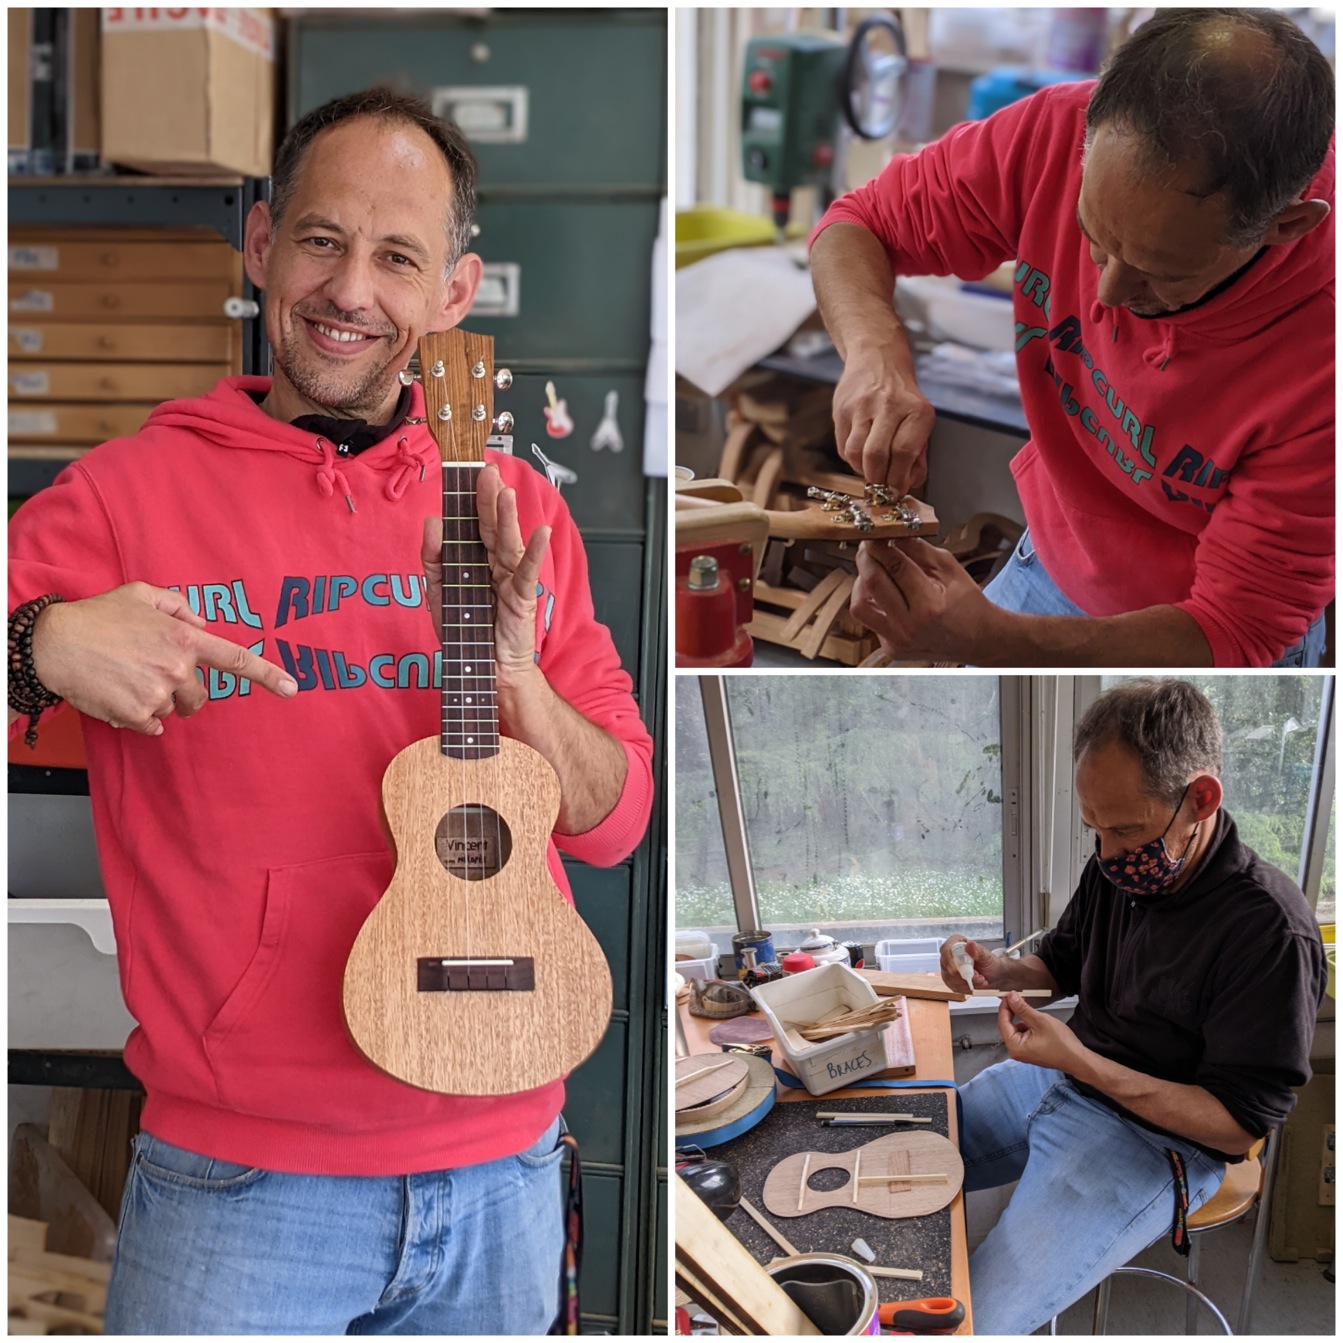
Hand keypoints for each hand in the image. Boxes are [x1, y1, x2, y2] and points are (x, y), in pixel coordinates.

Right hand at [31, 583, 297, 735]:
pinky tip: (118, 694)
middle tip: (155, 675)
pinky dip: (139, 717)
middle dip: (186, 691)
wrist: (54, 643)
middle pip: (201, 696)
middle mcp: (177, 668)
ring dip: (156, 700)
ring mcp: (158, 694)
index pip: (234, 659)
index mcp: (185, 638)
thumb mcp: (143, 594)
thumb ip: (179, 607)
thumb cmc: (98, 616)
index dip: (267, 674)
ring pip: (173, 710)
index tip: (292, 688)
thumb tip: (202, 624)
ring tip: (127, 678)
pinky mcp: (137, 715)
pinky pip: (152, 726)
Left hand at [421, 465, 549, 687]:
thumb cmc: (463, 631)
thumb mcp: (437, 592)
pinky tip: (540, 532)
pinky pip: (527, 572)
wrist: (482, 669)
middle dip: (489, 498)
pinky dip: (534, 552)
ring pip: (509, 542)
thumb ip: (432, 557)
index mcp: (475, 559)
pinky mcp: (522, 598)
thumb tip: (432, 522)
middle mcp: (495, 564)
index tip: (468, 471)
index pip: (473, 522)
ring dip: (508, 517)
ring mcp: (511, 579)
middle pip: (492, 526)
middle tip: (486, 471)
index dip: (471, 498)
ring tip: (505, 491)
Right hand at [832, 349, 933, 496]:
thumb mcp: (920, 420)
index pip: (904, 453)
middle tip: (880, 490)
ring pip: (855, 453)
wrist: (878, 359)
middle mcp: (889, 405)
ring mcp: (862, 406)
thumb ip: (917, 455)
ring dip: (862, 471)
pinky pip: (843, 446)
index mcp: (916, 410)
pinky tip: (860, 455)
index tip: (895, 493)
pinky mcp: (841, 408)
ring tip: (870, 471)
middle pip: (876, 455)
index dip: (898, 479)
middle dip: (877, 480)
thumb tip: (906, 485)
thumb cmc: (903, 398)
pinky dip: (852, 459)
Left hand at [851, 537, 995, 662]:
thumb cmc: (967, 603)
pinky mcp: (891, 648)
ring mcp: (897, 641)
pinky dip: (870, 600)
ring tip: (873, 569)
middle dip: (866, 558)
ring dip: (861, 582)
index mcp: (929, 606)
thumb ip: (919, 551)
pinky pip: (868, 619)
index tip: (874, 535)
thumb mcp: (950, 569)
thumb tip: (894, 534)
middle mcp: (910, 627)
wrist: (977, 639)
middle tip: (868, 546)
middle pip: (872, 583)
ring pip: (859, 606)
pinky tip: (882, 591)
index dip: (880, 547)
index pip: (896, 567)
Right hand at [939, 936, 1005, 994]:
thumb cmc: (990, 963)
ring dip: (967, 982)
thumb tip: (970, 945)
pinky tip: (975, 984)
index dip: (949, 960)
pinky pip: (954, 986)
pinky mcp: (950, 980)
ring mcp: (948, 969)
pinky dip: (967, 988)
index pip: (946, 949)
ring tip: (980, 979)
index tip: (956, 970)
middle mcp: (949, 956)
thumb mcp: (987, 957)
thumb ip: (979, 951)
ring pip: (951, 978)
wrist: (994, 976)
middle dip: (964, 974)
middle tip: (979, 977)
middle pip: (947, 966)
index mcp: (956, 944)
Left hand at [998, 993, 1086, 1072]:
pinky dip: (1028, 1025)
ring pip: (1016, 1029)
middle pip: (1008, 1026)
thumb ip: (1022, 1008)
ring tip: (1033, 1012)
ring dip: (1022, 1018)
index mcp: (1015, 1047)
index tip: (1008, 995)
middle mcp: (1016, 1052)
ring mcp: (1023, 1052)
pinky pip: (1024, 1034)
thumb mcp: (1040, 1020)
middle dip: (1013, 1012)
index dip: (1005, 1006)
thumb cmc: (1062, 1044)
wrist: (1078, 1059)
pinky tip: (1037, 1022)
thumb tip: (1011, 997)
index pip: (1002, 1022)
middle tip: (1019, 998)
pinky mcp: (1030, 1051)